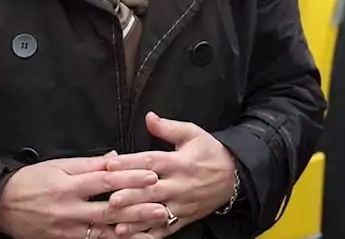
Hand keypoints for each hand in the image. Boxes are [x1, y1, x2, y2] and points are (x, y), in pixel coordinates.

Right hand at [0, 152, 162, 238]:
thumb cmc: (31, 181)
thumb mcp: (58, 165)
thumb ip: (89, 163)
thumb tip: (117, 158)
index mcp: (69, 185)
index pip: (105, 181)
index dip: (130, 178)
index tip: (152, 175)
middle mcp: (69, 209)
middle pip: (108, 210)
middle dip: (137, 209)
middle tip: (161, 207)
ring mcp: (66, 229)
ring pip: (103, 231)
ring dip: (130, 230)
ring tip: (153, 228)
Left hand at [104, 112, 237, 236]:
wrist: (235, 176)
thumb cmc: (210, 153)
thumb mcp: (193, 134)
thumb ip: (169, 128)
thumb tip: (149, 117)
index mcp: (179, 162)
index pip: (152, 161)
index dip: (130, 163)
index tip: (110, 164)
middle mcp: (179, 184)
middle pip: (151, 190)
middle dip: (130, 195)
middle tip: (110, 198)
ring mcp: (181, 204)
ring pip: (155, 213)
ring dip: (135, 219)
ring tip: (116, 222)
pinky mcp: (183, 218)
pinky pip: (164, 229)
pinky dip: (147, 234)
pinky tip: (131, 236)